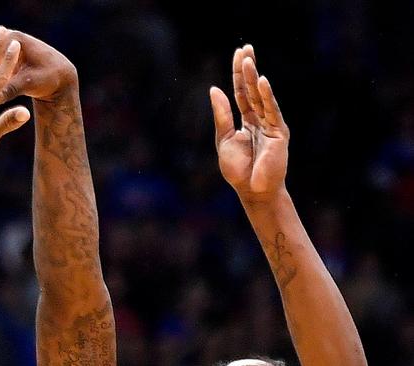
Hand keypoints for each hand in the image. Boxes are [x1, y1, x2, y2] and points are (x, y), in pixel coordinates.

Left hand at [210, 45, 288, 201]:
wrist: (252, 190)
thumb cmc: (238, 169)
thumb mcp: (224, 138)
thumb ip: (222, 115)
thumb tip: (214, 89)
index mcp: (247, 121)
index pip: (242, 92)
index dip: (239, 74)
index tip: (238, 54)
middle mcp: (260, 119)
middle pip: (252, 89)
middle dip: (248, 69)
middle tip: (246, 48)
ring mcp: (271, 124)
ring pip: (261, 96)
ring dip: (255, 77)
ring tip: (249, 59)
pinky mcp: (279, 132)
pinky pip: (272, 110)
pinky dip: (267, 96)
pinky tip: (262, 81)